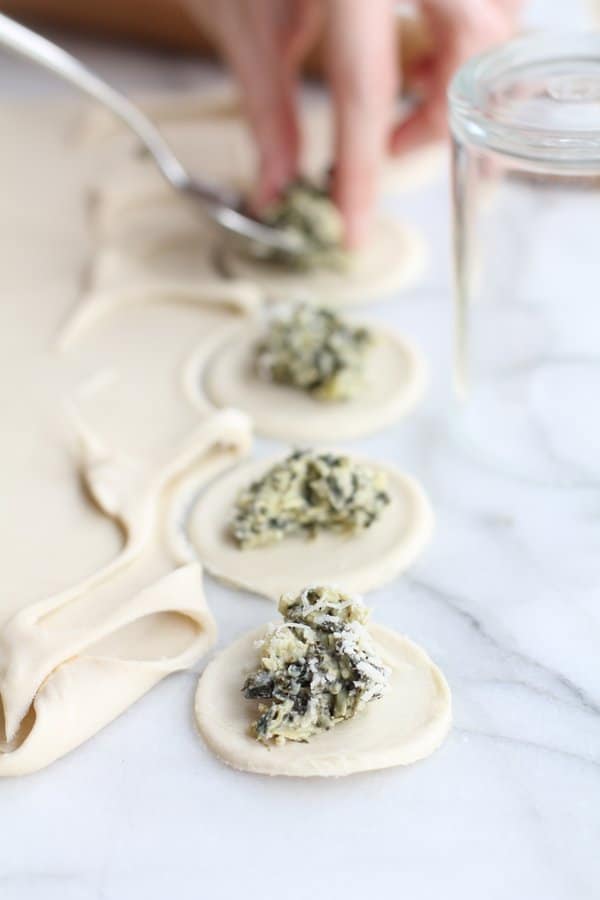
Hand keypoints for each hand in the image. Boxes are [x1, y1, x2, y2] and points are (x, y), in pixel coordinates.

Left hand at [187, 0, 520, 246]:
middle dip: (440, 114)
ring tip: (411, 98)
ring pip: (496, 19)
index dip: (362, 172)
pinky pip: (484, 1)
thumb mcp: (241, 20)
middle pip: (471, 48)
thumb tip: (278, 189)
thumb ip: (268, 107)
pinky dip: (463, 38)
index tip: (354, 227)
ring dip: (460, 73)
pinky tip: (423, 55)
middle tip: (396, 146)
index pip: (366, 92)